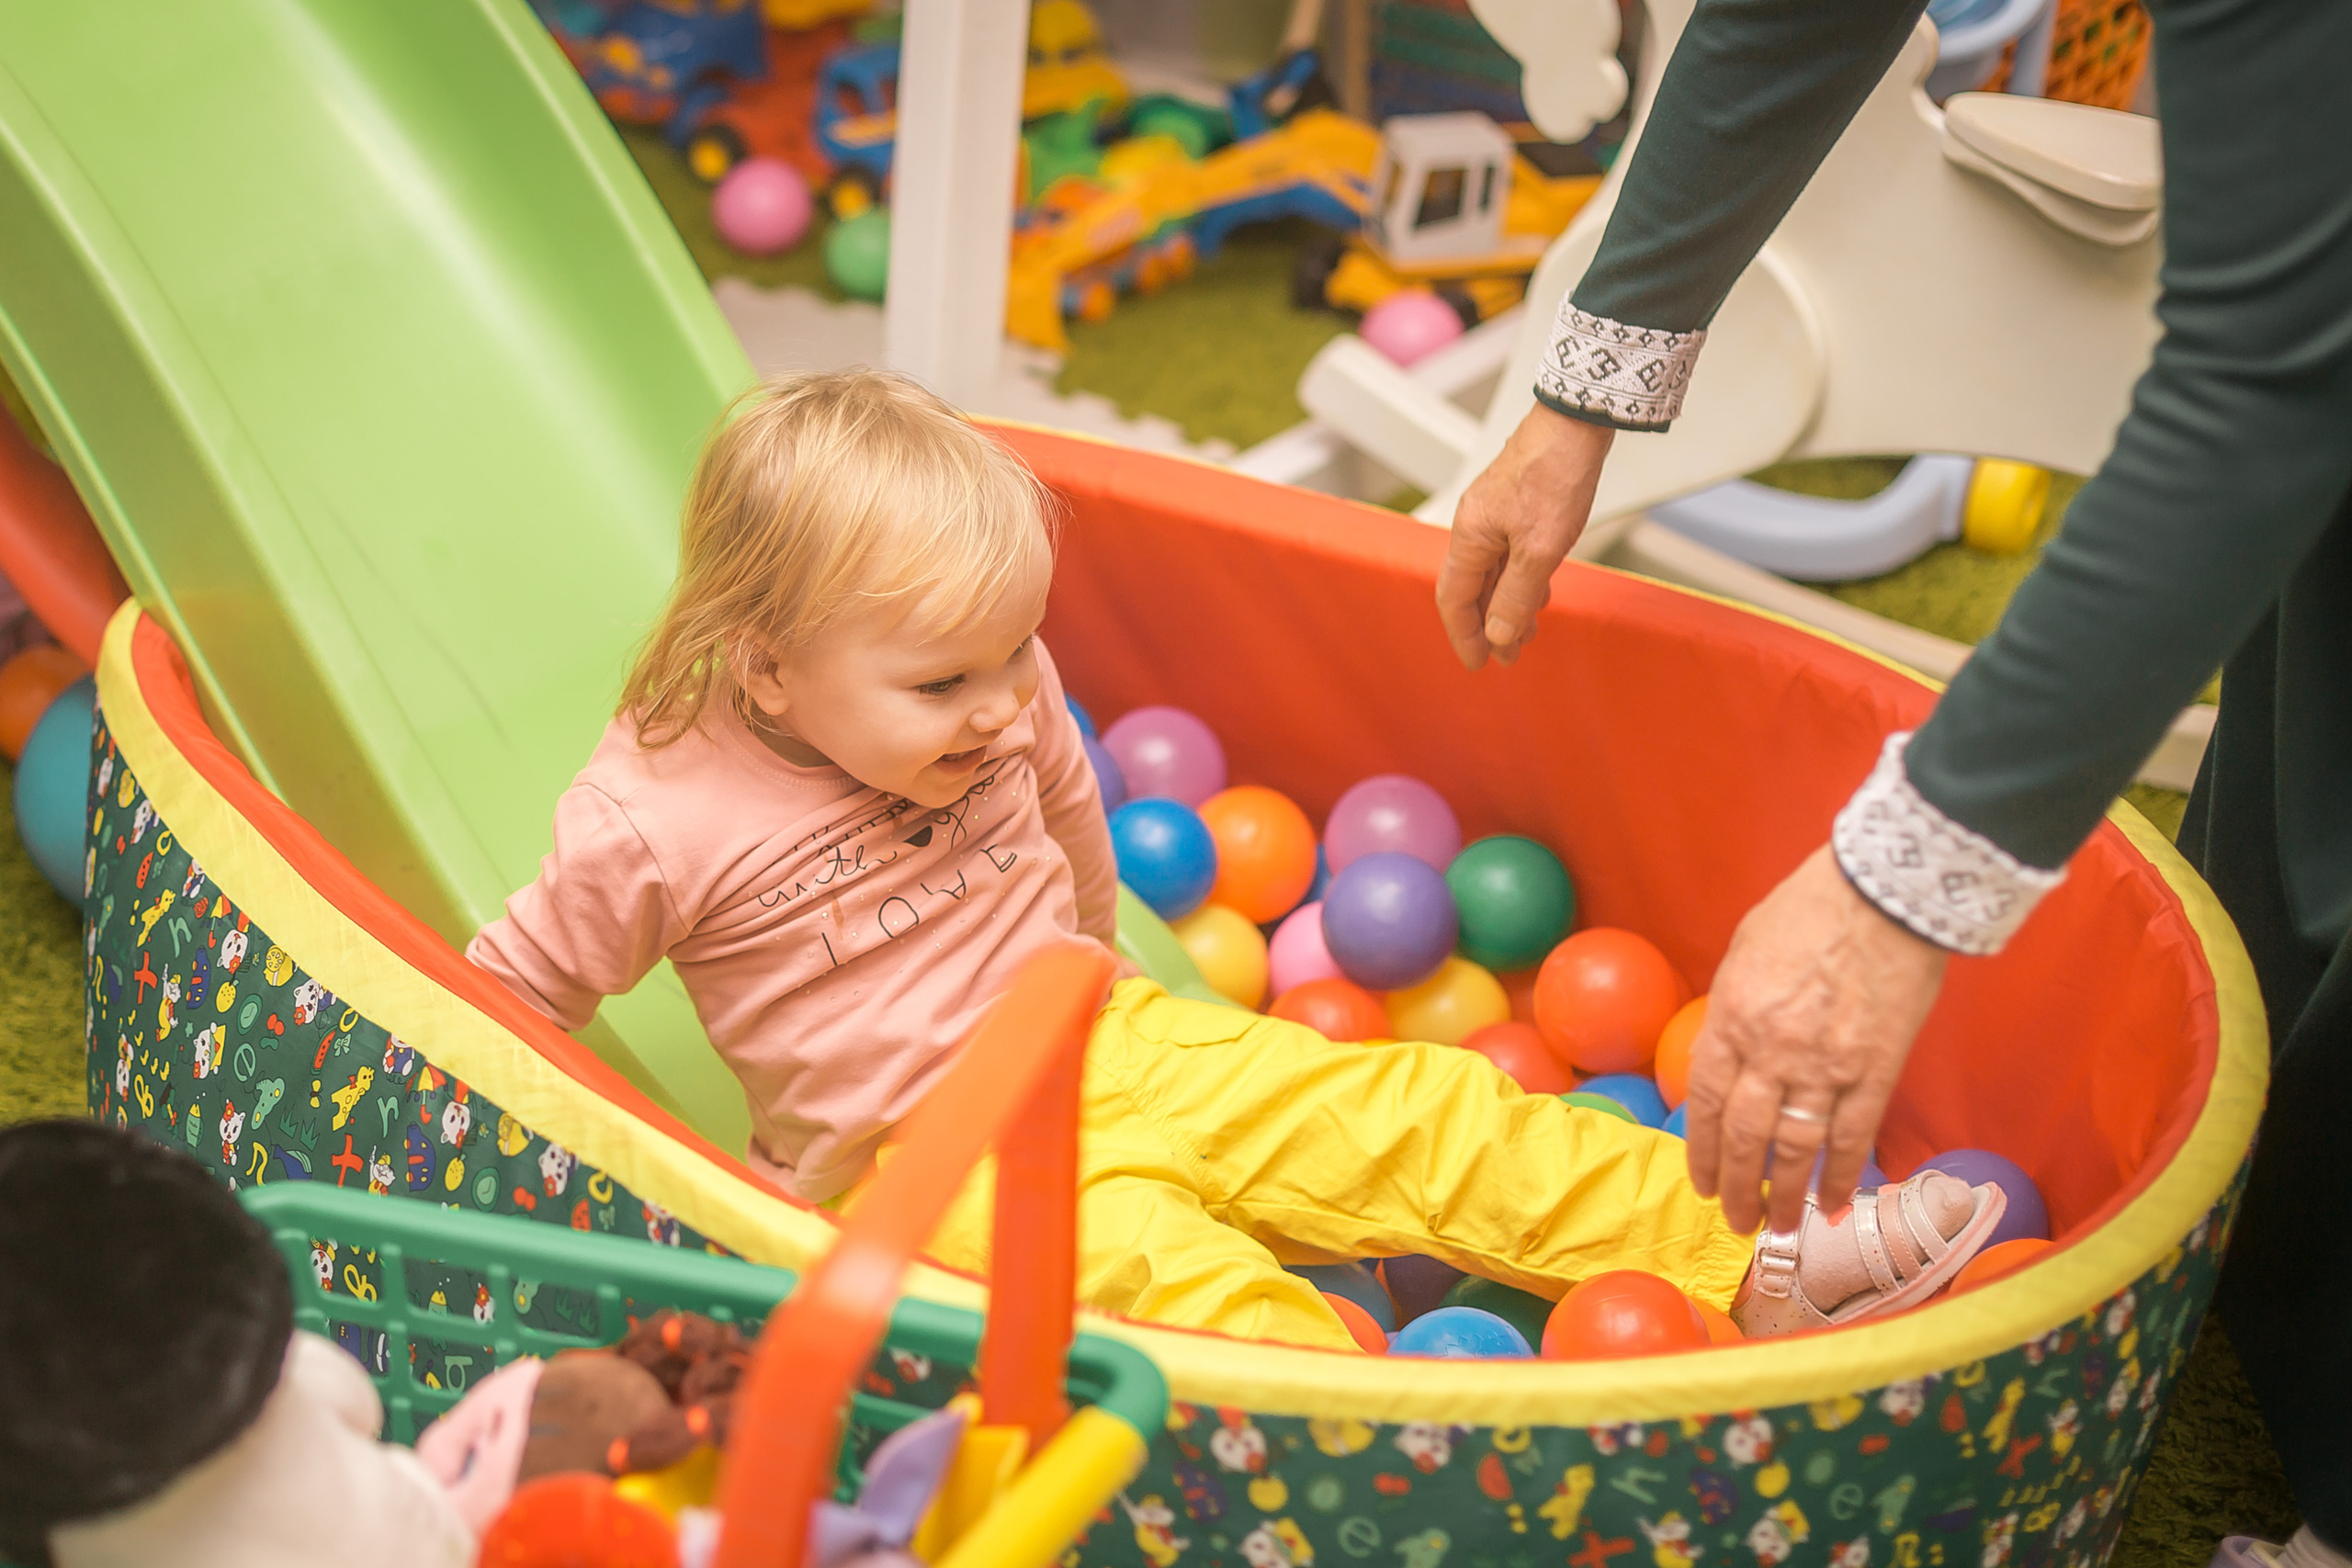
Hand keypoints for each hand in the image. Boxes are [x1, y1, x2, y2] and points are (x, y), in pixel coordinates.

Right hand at [1435, 404, 1614, 667]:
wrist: (1577, 421)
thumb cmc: (1555, 475)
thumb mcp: (1540, 548)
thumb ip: (1517, 595)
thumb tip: (1498, 635)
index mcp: (1470, 537)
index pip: (1454, 599)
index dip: (1464, 635)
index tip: (1479, 664)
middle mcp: (1476, 527)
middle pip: (1472, 589)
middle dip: (1489, 627)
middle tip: (1509, 657)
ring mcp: (1495, 515)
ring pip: (1493, 573)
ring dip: (1507, 606)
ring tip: (1526, 633)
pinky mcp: (1517, 506)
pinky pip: (1510, 555)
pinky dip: (1520, 581)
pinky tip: (1539, 593)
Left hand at [1683, 845, 1949, 1234]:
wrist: (1883, 893)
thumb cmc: (1809, 909)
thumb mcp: (1744, 951)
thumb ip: (1734, 1008)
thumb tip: (1729, 1048)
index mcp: (1733, 1019)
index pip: (1706, 1101)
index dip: (1702, 1149)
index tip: (1703, 1181)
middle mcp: (1772, 1052)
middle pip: (1745, 1137)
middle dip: (1737, 1186)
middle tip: (1736, 1220)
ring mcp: (1825, 1065)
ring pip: (1796, 1148)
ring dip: (1783, 1195)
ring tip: (1776, 1228)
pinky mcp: (1876, 1069)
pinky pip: (1854, 1136)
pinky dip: (1843, 1176)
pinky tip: (1834, 1206)